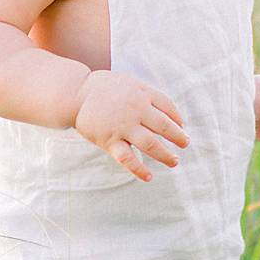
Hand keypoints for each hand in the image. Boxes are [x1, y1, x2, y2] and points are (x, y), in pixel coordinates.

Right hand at [71, 68, 188, 181]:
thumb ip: (149, 94)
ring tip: (173, 161)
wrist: (74, 93)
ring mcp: (123, 127)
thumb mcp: (129, 82)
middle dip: (178, 138)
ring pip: (151, 145)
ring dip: (165, 155)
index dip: (177, 118)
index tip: (181, 126)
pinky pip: (127, 158)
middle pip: (165, 127)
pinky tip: (149, 176)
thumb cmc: (103, 88)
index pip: (168, 107)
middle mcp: (135, 110)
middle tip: (184, 144)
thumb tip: (172, 115)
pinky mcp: (109, 141)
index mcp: (141, 94)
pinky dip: (139, 169)